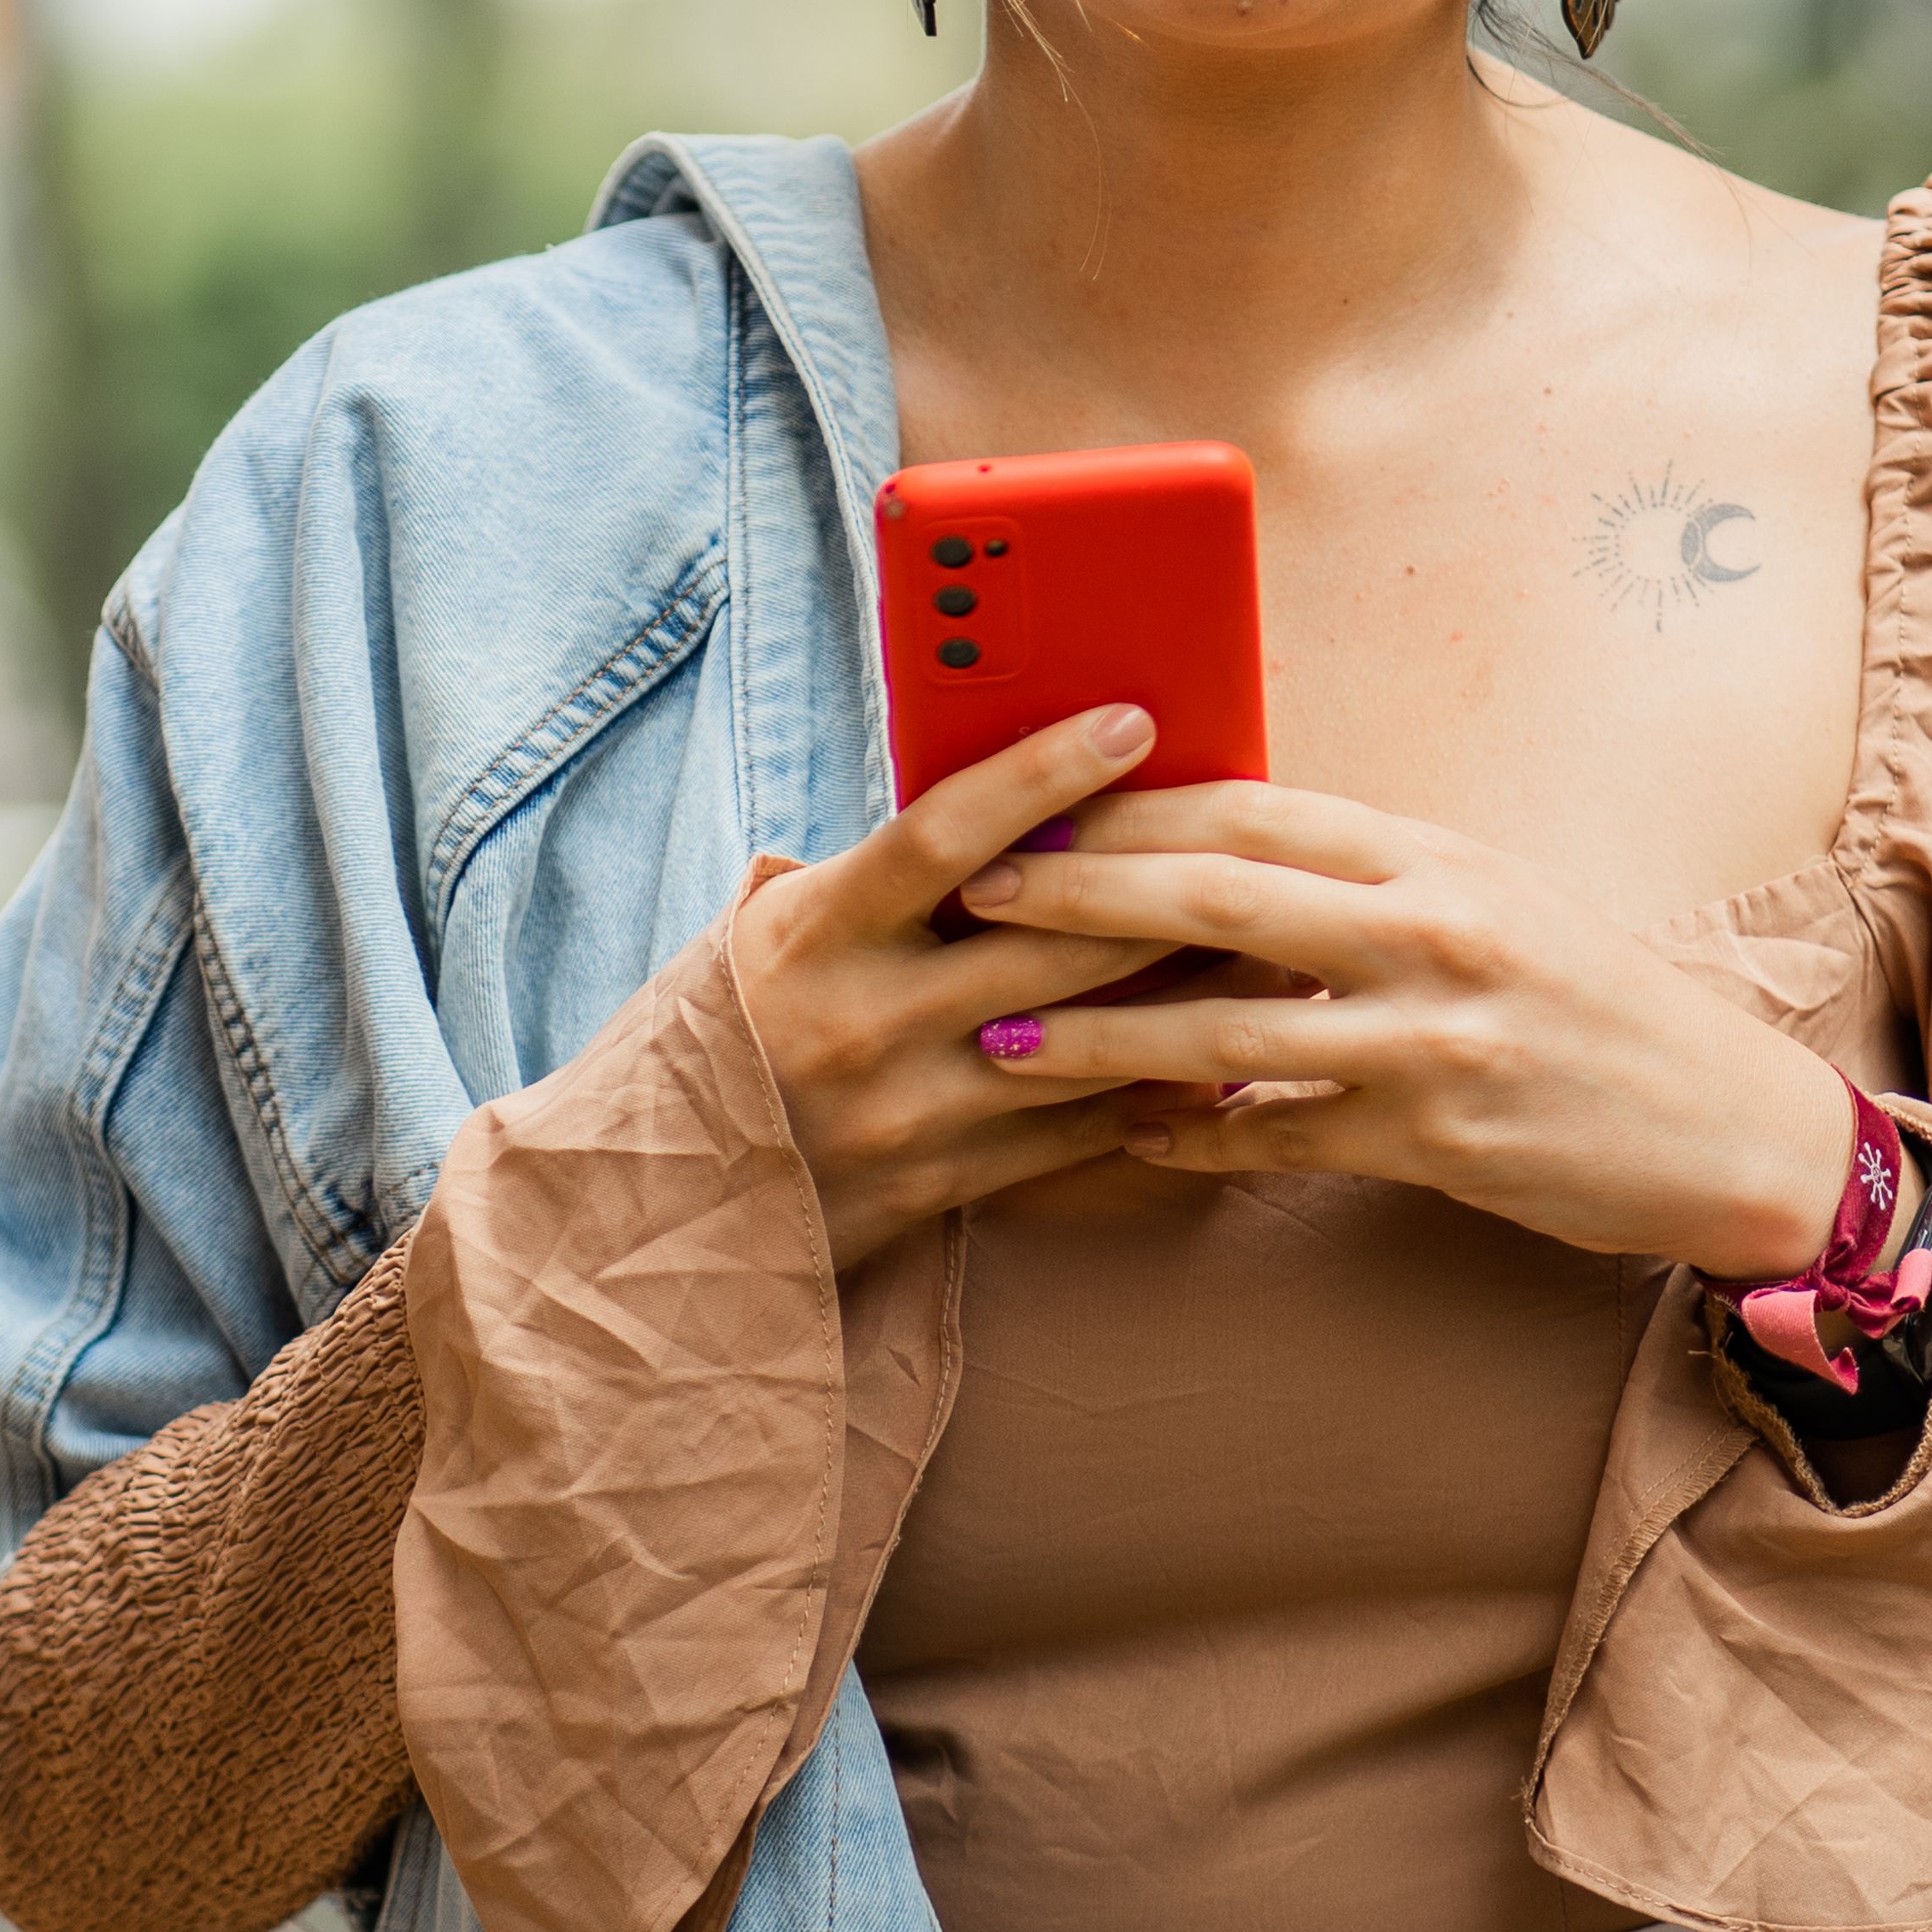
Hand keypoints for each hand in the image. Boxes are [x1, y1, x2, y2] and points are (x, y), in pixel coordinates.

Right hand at [735, 707, 1227, 1273]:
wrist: (653, 1209)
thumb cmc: (722, 1036)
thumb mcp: (767, 932)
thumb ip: (872, 880)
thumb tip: (1001, 806)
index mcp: (815, 933)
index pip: (945, 833)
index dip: (1044, 772)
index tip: (1133, 723)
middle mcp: (863, 1018)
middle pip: (1049, 940)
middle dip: (1166, 889)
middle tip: (1261, 844)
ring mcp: (907, 1111)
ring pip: (1084, 1039)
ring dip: (1190, 993)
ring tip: (1279, 947)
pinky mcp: (941, 1186)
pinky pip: (1074, 1132)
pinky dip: (1154, 1090)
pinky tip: (1224, 1055)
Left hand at [955, 779, 1861, 1276]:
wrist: (1732, 1130)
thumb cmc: (1595, 1008)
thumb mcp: (1493, 904)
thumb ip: (1369, 880)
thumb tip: (1226, 853)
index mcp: (1435, 855)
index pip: (1253, 803)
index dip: (1133, 803)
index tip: (1036, 805)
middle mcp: (1431, 930)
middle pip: (1216, 891)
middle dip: (1081, 891)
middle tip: (979, 893)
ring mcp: (1433, 1036)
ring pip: (1226, 1025)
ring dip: (1101, 1037)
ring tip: (1003, 1042)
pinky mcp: (1436, 1139)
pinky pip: (1279, 1136)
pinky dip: (1194, 1139)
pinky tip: (1125, 1143)